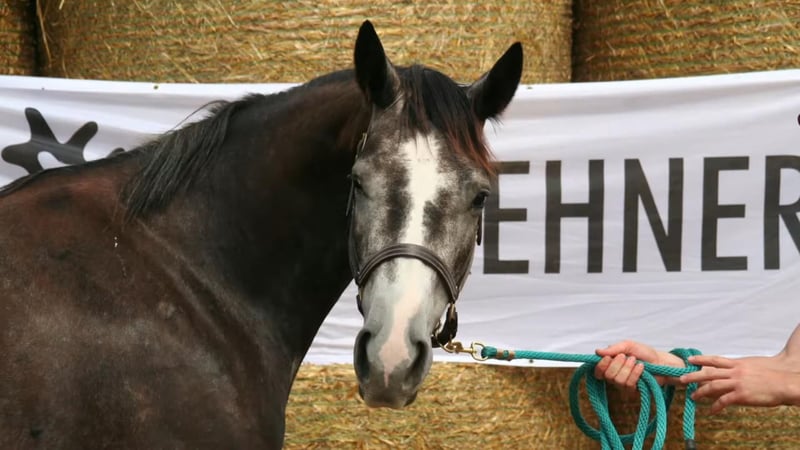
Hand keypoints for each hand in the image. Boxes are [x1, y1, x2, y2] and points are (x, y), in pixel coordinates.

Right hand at [594, 340, 685, 390]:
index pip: (597, 371)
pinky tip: (641, 368)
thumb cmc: (644, 353)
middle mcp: (615, 376)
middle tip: (626, 357)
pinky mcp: (633, 391)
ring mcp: (623, 385)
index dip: (601, 366)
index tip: (609, 357)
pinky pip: (629, 384)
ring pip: (618, 381)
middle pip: (608, 376)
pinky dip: (636, 373)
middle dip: (618, 364)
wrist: (661, 361)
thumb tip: (597, 352)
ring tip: (635, 361)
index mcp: (610, 365)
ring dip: (628, 368)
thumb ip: (613, 348)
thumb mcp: (628, 345)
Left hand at [680, 354, 799, 413]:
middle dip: (693, 376)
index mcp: (737, 364)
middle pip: (709, 372)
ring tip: (692, 397)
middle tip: (681, 379)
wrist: (784, 383)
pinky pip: (724, 401)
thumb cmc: (771, 375)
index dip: (701, 359)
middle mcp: (735, 372)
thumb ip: (739, 368)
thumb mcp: (752, 366)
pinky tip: (711, 411)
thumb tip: (731, 369)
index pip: (715, 360)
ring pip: (713, 386)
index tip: (689, 360)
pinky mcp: (742, 395)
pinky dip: (716, 406)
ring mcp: (737, 383)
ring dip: (701, 392)